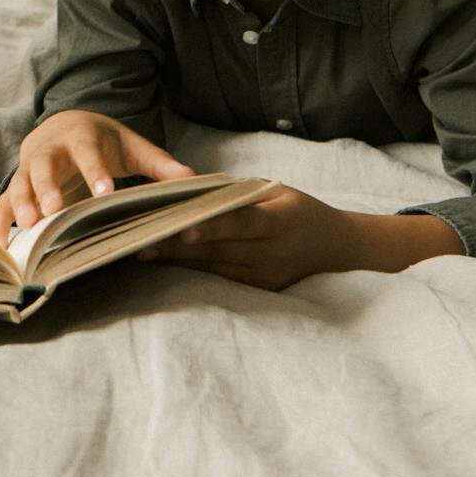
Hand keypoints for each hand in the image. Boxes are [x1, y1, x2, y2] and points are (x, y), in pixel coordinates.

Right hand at [0, 110, 193, 245]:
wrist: (63, 124)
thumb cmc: (103, 142)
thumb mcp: (132, 147)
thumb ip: (161, 165)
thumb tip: (195, 182)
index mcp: (80, 138)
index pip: (86, 153)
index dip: (94, 172)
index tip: (105, 193)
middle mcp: (49, 151)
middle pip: (44, 167)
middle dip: (47, 188)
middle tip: (54, 212)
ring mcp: (29, 169)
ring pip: (19, 185)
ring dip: (21, 206)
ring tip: (28, 228)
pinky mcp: (17, 187)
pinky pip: (1, 205)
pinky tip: (3, 246)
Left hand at [134, 187, 461, 290]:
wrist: (338, 247)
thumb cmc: (300, 208)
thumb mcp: (275, 190)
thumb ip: (236, 192)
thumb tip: (192, 187)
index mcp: (278, 221)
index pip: (239, 223)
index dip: (210, 226)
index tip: (180, 226)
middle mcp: (270, 252)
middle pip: (217, 248)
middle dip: (176, 243)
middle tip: (137, 236)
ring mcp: (264, 275)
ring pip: (212, 265)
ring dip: (176, 258)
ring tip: (138, 249)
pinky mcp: (259, 289)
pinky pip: (219, 277)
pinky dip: (192, 268)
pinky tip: (163, 262)